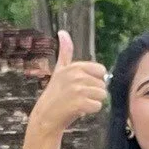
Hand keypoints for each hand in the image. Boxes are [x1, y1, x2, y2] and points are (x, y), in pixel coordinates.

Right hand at [26, 31, 109, 147]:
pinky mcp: (79, 104)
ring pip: (102, 95)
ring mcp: (77, 90)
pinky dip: (91, 110)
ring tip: (78, 103)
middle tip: (78, 96)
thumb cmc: (55, 94)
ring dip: (93, 102)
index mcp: (74, 66)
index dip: (95, 80)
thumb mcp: (60, 70)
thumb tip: (62, 32)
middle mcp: (76, 76)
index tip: (82, 85)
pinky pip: (98, 106)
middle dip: (94, 92)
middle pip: (103, 84)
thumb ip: (65, 52)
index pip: (101, 70)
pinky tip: (79, 110)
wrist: (46, 117)